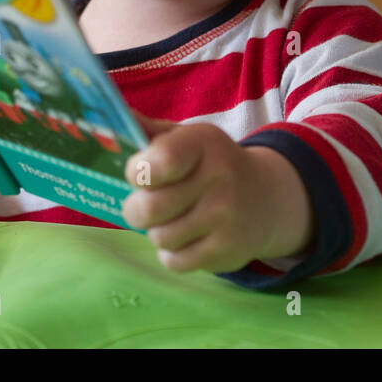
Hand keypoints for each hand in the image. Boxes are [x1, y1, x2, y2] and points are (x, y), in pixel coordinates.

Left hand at [121, 112, 315, 273]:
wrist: (267, 197)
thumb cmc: (210, 164)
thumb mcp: (187, 139)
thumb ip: (151, 133)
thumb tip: (114, 119)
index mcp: (202, 143)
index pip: (160, 160)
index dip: (137, 171)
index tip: (137, 175)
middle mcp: (219, 178)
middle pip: (150, 209)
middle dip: (136, 210)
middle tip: (144, 205)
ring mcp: (225, 217)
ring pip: (160, 238)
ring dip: (157, 232)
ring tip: (171, 220)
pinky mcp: (227, 251)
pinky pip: (175, 262)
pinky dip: (172, 254)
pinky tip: (186, 238)